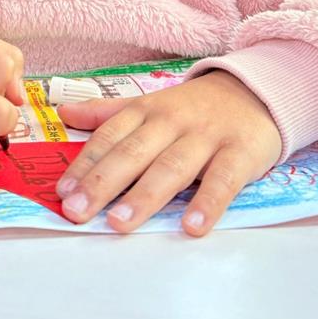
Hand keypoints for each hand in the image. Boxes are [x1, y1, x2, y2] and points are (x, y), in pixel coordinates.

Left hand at [55, 70, 282, 235]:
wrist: (255, 91)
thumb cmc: (193, 107)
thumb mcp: (150, 103)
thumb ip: (107, 114)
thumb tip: (63, 114)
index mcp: (146, 110)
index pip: (110, 137)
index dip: (85, 164)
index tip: (62, 191)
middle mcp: (171, 122)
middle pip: (133, 153)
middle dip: (102, 183)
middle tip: (78, 212)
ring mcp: (206, 137)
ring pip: (172, 167)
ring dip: (145, 196)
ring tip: (120, 223)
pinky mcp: (240, 153)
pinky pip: (223, 181)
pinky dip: (208, 204)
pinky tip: (192, 227)